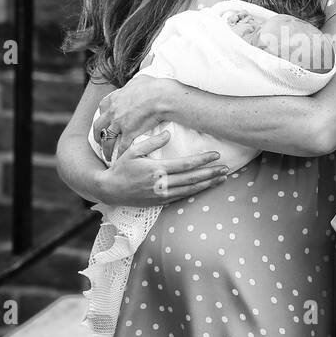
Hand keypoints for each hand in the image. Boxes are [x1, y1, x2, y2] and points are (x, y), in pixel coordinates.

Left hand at [92, 75, 177, 148]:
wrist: (160, 97)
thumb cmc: (153, 86)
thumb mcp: (139, 80)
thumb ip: (134, 83)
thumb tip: (137, 82)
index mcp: (114, 98)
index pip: (103, 107)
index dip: (103, 114)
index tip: (105, 119)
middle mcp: (113, 112)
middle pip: (99, 125)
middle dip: (97, 134)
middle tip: (100, 140)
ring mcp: (119, 124)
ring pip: (107, 139)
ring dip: (106, 149)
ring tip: (107, 156)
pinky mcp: (129, 133)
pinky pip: (122, 148)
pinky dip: (120, 156)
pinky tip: (120, 161)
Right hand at [94, 130, 229, 207]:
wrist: (109, 190)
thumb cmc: (120, 168)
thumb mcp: (132, 150)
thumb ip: (151, 142)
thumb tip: (168, 133)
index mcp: (156, 169)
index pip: (186, 164)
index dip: (203, 160)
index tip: (216, 155)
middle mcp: (162, 184)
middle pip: (192, 179)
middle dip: (211, 173)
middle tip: (226, 168)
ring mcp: (162, 195)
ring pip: (190, 190)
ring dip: (208, 184)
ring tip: (222, 178)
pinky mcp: (160, 202)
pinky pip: (182, 197)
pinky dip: (196, 192)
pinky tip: (205, 187)